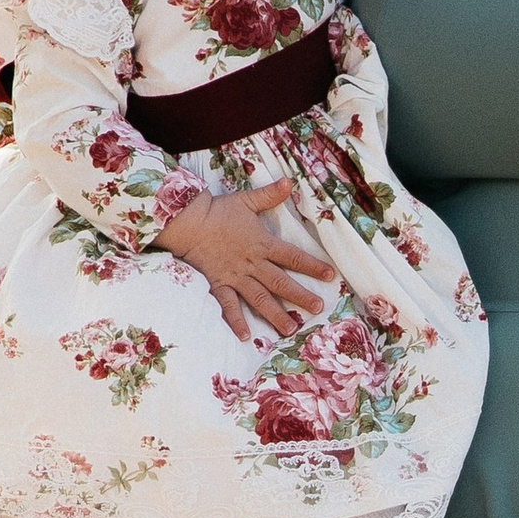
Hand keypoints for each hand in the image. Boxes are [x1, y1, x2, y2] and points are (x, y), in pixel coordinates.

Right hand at [156, 180, 334, 344]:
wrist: (188, 222)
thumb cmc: (217, 211)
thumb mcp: (246, 200)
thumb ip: (269, 195)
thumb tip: (289, 181)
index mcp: (262, 244)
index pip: (293, 257)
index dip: (312, 266)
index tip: (330, 276)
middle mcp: (252, 264)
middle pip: (281, 283)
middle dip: (301, 296)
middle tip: (318, 309)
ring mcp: (236, 277)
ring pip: (260, 298)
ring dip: (275, 314)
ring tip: (290, 329)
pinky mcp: (218, 284)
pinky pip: (228, 306)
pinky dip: (236, 321)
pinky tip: (245, 336)